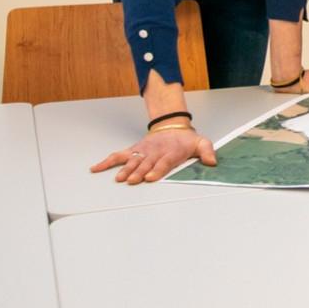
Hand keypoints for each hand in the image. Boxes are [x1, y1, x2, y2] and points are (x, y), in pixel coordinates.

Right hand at [90, 127, 216, 185]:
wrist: (172, 125)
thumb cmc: (186, 140)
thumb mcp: (201, 142)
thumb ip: (207, 151)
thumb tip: (212, 162)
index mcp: (171, 152)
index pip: (164, 162)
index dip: (157, 170)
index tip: (150, 177)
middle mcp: (155, 152)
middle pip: (146, 164)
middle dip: (139, 172)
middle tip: (132, 181)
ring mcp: (143, 151)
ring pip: (133, 160)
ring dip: (125, 169)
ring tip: (119, 178)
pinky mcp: (134, 150)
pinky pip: (118, 155)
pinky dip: (107, 161)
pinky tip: (96, 168)